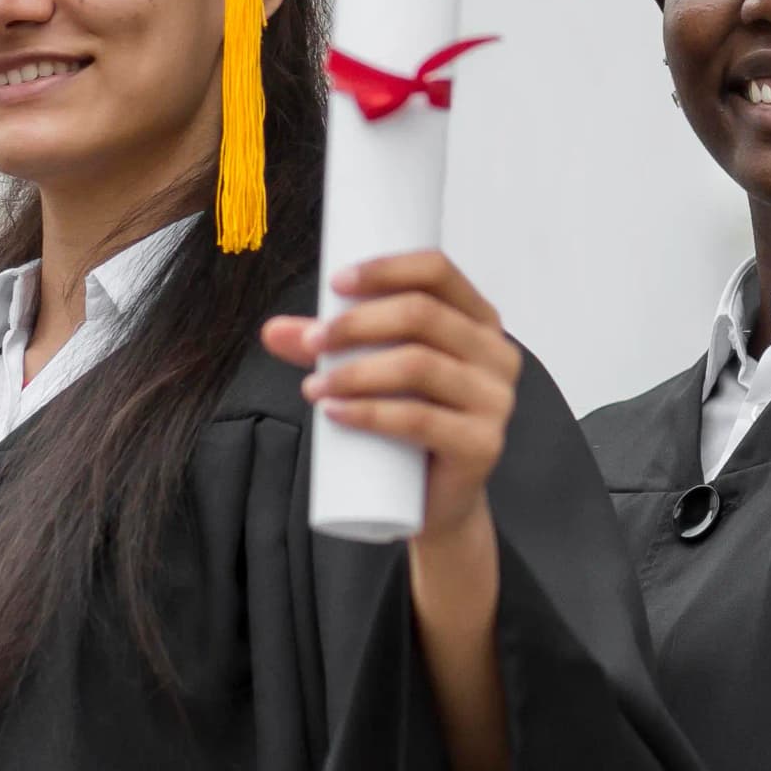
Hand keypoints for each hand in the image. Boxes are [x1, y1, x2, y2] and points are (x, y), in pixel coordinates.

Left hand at [267, 253, 523, 770]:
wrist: (431, 503)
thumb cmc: (406, 427)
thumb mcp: (367, 376)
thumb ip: (326, 349)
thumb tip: (273, 330)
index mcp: (478, 322)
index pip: (440, 271)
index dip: (387, 267)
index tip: (335, 282)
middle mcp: (497, 355)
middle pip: (425, 316)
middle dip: (358, 323)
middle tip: (310, 342)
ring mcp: (496, 402)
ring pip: (420, 366)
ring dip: (357, 370)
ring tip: (313, 387)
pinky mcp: (483, 445)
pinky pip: (422, 421)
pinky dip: (373, 413)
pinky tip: (336, 413)